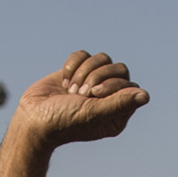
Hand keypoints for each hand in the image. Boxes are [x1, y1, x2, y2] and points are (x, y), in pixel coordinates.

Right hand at [8, 51, 148, 150]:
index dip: (112, 84)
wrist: (33, 118)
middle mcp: (109, 98)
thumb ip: (119, 104)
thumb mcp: (92, 113)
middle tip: (80, 93)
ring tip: (71, 89)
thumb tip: (145, 96)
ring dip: (83, 71)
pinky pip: (84, 55)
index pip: (130, 86)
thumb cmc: (63, 122)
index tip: (92, 95)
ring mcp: (93, 83)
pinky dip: (72, 64)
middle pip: (120, 69)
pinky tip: (64, 80)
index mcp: (117, 114)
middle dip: (97, 76)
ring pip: (102, 59)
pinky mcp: (78, 72)